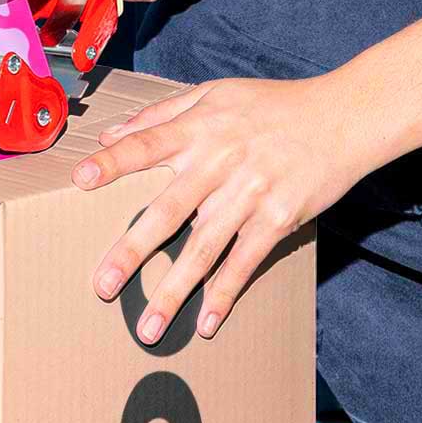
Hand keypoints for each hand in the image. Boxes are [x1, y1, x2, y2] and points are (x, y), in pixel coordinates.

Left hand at [72, 74, 365, 342]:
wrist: (342, 118)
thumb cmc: (274, 106)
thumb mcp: (216, 94)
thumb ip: (163, 113)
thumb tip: (111, 133)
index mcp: (201, 128)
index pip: (146, 144)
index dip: (112, 162)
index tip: (79, 181)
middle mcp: (220, 161)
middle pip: (167, 210)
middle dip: (132, 251)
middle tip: (102, 286)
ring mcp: (250, 193)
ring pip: (204, 248)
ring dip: (175, 291)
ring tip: (150, 328)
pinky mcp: (277, 218)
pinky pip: (245, 262)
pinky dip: (225, 293)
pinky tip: (206, 322)